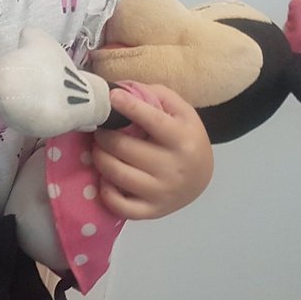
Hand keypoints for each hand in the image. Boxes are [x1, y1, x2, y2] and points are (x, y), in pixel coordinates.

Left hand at [92, 84, 212, 219]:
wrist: (201, 175)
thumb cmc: (183, 136)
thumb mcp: (179, 110)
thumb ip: (154, 95)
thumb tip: (121, 88)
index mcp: (183, 139)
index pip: (153, 121)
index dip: (129, 107)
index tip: (112, 96)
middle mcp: (174, 168)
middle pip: (123, 147)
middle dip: (103, 134)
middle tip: (99, 129)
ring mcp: (163, 193)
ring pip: (116, 174)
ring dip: (100, 157)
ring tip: (101, 149)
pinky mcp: (153, 211)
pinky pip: (119, 205)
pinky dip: (106, 191)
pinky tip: (107, 178)